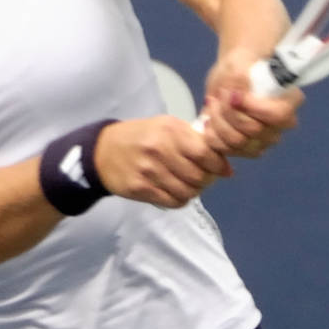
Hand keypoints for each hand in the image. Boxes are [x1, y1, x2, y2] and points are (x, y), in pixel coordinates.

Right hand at [93, 116, 232, 207]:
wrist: (103, 151)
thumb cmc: (142, 137)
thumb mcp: (166, 127)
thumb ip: (193, 139)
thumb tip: (224, 163)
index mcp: (169, 130)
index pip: (205, 152)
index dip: (218, 165)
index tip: (223, 170)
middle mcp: (159, 149)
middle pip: (198, 176)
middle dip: (207, 181)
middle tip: (205, 179)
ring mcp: (148, 170)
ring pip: (187, 192)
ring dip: (194, 192)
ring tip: (190, 186)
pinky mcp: (140, 188)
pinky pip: (172, 201)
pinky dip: (180, 200)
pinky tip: (177, 192)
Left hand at [200, 49, 303, 157]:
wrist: (231, 78)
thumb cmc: (241, 66)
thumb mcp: (239, 63)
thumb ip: (239, 77)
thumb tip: (237, 95)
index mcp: (290, 101)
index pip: (279, 114)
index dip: (253, 107)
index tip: (233, 94)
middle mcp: (280, 126)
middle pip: (254, 130)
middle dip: (229, 112)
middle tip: (219, 94)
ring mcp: (264, 141)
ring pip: (238, 142)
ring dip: (218, 122)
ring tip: (212, 103)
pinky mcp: (247, 150)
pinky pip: (227, 151)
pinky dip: (213, 135)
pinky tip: (209, 119)